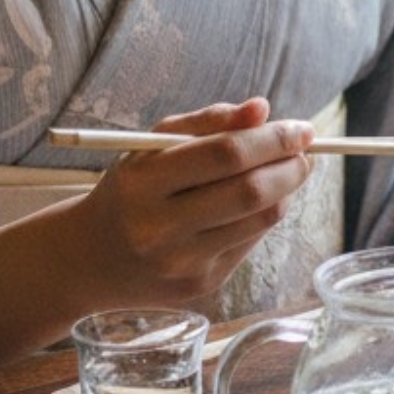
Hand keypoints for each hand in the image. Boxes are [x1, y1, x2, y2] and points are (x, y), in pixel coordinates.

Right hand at [70, 98, 315, 305]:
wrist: (89, 258)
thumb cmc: (131, 189)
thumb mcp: (153, 146)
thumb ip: (209, 121)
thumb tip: (262, 109)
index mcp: (142, 182)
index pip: (225, 154)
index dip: (274, 139)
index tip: (302, 129)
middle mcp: (158, 227)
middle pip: (250, 192)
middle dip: (291, 166)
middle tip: (304, 151)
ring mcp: (181, 262)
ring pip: (261, 219)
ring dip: (286, 191)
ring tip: (286, 172)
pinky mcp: (200, 284)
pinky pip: (252, 242)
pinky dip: (266, 215)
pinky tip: (259, 202)